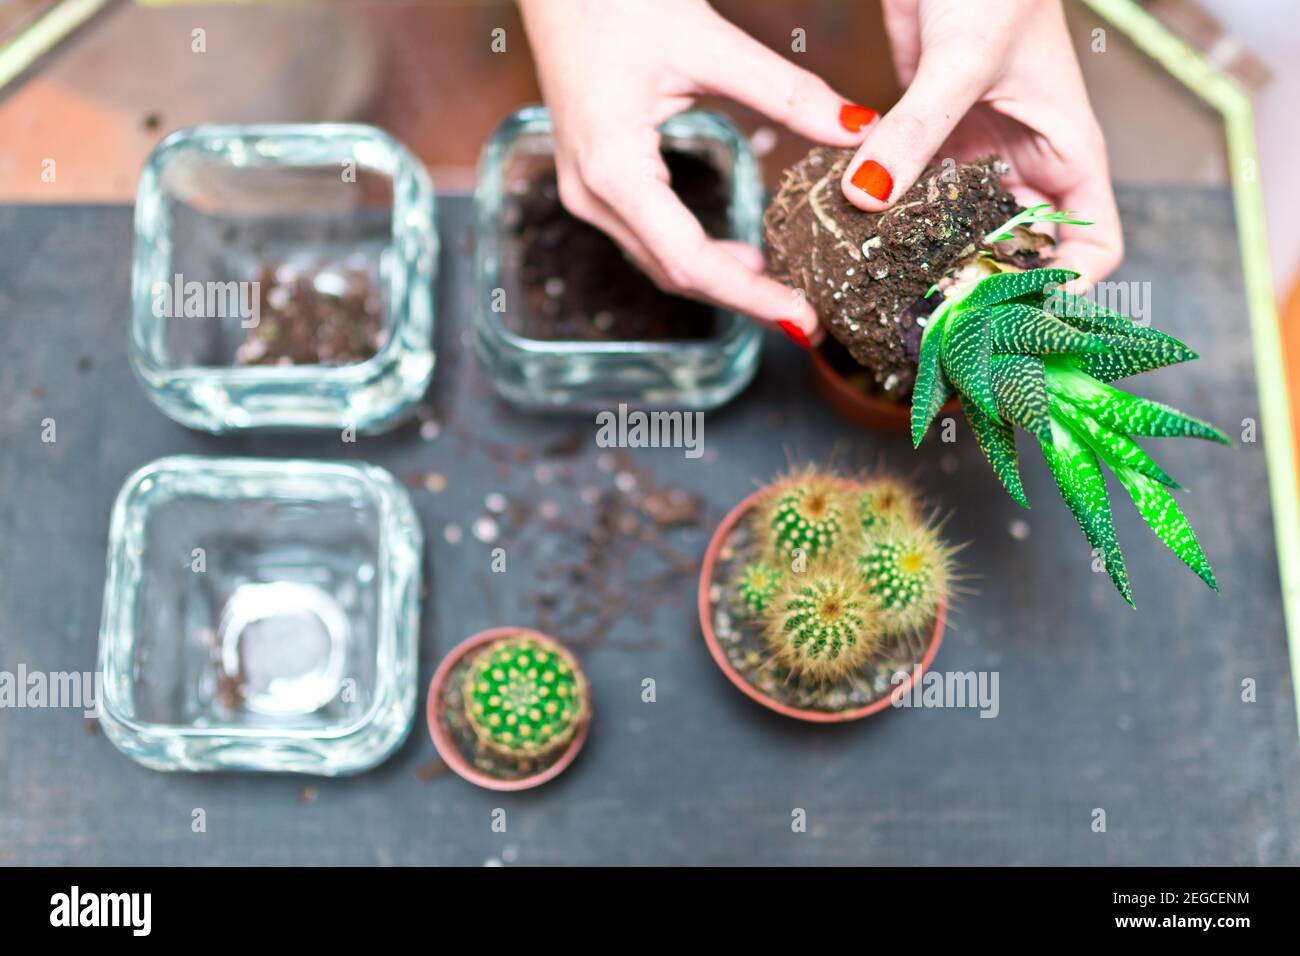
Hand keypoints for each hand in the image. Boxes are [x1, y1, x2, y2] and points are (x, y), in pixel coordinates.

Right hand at [519, 0, 873, 343]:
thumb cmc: (617, 1)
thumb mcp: (709, 44)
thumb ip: (787, 91)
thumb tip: (858, 129)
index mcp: (613, 169)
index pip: (690, 260)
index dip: (750, 297)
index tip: (802, 319)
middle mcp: (592, 195)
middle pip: (675, 274)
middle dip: (742, 300)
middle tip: (806, 319)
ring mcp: (586, 194)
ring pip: (660, 264)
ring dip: (721, 283)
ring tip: (781, 294)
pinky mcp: (594, 184)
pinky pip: (649, 240)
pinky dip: (697, 257)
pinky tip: (740, 257)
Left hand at [841, 0, 1121, 285]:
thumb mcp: (960, 61)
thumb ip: (917, 129)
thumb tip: (868, 193)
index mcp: (1066, 152)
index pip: (1093, 243)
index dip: (1066, 285)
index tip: (1011, 311)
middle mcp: (1025, 164)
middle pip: (1022, 252)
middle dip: (987, 287)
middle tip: (938, 322)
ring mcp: (977, 158)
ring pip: (965, 232)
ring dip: (935, 261)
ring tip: (892, 297)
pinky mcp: (932, 145)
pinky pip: (918, 199)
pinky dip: (895, 222)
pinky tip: (861, 244)